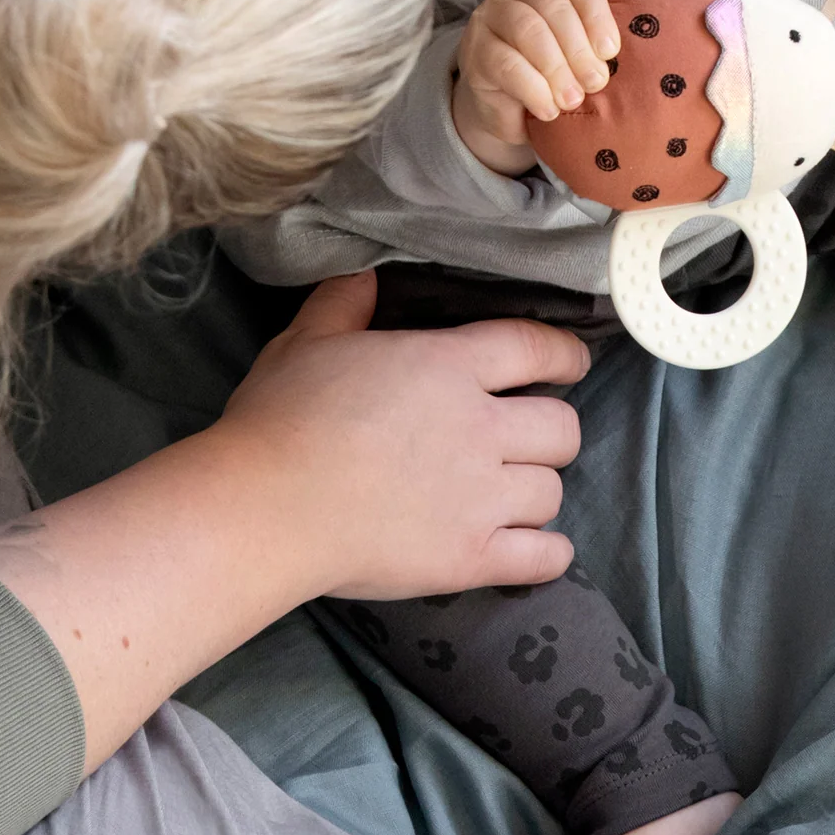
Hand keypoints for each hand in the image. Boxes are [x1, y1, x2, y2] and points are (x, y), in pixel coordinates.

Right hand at [216, 275, 586, 595]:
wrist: (263, 509)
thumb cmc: (279, 420)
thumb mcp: (307, 343)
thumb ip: (345, 304)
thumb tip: (366, 276)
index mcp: (449, 367)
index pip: (537, 348)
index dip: (564, 354)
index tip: (570, 362)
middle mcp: (480, 429)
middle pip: (562, 427)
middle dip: (551, 431)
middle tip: (524, 439)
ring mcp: (480, 498)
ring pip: (553, 492)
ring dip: (536, 491)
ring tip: (509, 494)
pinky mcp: (470, 558)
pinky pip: (544, 557)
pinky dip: (546, 554)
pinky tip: (530, 548)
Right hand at [453, 0, 619, 174]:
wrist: (508, 110)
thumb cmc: (552, 77)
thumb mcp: (579, 59)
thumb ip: (597, 49)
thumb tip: (620, 61)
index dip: (597, 15)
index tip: (610, 51)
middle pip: (552, 6)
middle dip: (579, 48)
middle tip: (595, 82)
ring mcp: (491, 19)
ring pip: (527, 29)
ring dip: (557, 68)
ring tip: (572, 99)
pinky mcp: (476, 53)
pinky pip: (506, 64)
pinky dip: (533, 89)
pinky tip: (548, 110)